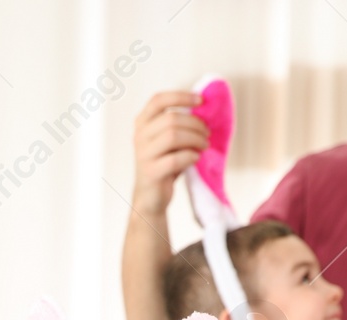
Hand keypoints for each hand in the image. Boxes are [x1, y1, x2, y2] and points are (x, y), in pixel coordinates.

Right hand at [131, 90, 207, 216]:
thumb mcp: (169, 140)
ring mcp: (143, 154)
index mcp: (142, 122)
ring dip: (195, 139)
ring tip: (204, 145)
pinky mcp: (150, 172)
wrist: (151, 196)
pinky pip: (175, 159)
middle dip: (195, 124)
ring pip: (173, 136)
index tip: (201, 101)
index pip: (158, 100)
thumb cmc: (164, 164)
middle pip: (171, 118)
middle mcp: (139, 136)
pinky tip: (196, 158)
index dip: (181, 96)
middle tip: (207, 133)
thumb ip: (179, 124)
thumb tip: (203, 109)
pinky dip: (190, 156)